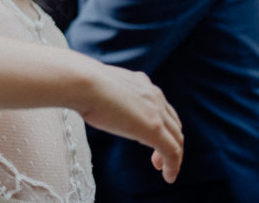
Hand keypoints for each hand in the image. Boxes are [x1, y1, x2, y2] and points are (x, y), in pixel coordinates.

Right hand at [77, 62, 182, 183]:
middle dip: (169, 140)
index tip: (149, 137)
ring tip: (163, 168)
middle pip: (173, 123)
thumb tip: (93, 98)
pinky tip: (168, 176)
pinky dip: (173, 166)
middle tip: (156, 157)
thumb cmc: (82, 84)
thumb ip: (108, 92)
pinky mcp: (155, 129)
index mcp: (141, 83)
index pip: (160, 107)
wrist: (83, 82)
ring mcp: (156, 112)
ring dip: (172, 155)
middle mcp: (154, 95)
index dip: (160, 124)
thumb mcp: (101, 86)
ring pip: (176, 138)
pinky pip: (173, 152)